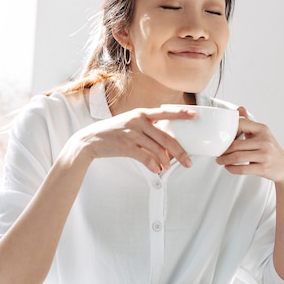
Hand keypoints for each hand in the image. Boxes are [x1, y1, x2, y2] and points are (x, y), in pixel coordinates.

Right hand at [72, 107, 194, 172]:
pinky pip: (146, 158)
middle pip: (165, 137)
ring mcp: (132, 133)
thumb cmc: (114, 132)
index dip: (180, 113)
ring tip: (168, 167)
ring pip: (157, 149)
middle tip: (189, 161)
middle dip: (180, 151)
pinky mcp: (126, 145)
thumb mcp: (130, 123)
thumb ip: (147, 127)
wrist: (90, 140)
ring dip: (165, 161)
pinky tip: (157, 170)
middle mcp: (138, 121)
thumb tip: (166, 142)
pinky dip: (153, 166)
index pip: (165, 112)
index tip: (194, 115)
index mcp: (141, 113)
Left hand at [216, 107, 283, 183]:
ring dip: (225, 160)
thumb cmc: (270, 150)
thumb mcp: (262, 134)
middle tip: (218, 152)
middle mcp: (265, 141)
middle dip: (223, 150)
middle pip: (236, 145)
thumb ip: (249, 123)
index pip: (240, 125)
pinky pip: (242, 169)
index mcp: (262, 130)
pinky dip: (232, 169)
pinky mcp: (263, 168)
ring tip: (220, 160)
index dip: (228, 132)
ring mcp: (264, 155)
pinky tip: (228, 167)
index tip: (222, 138)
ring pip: (237, 157)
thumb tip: (240, 108)